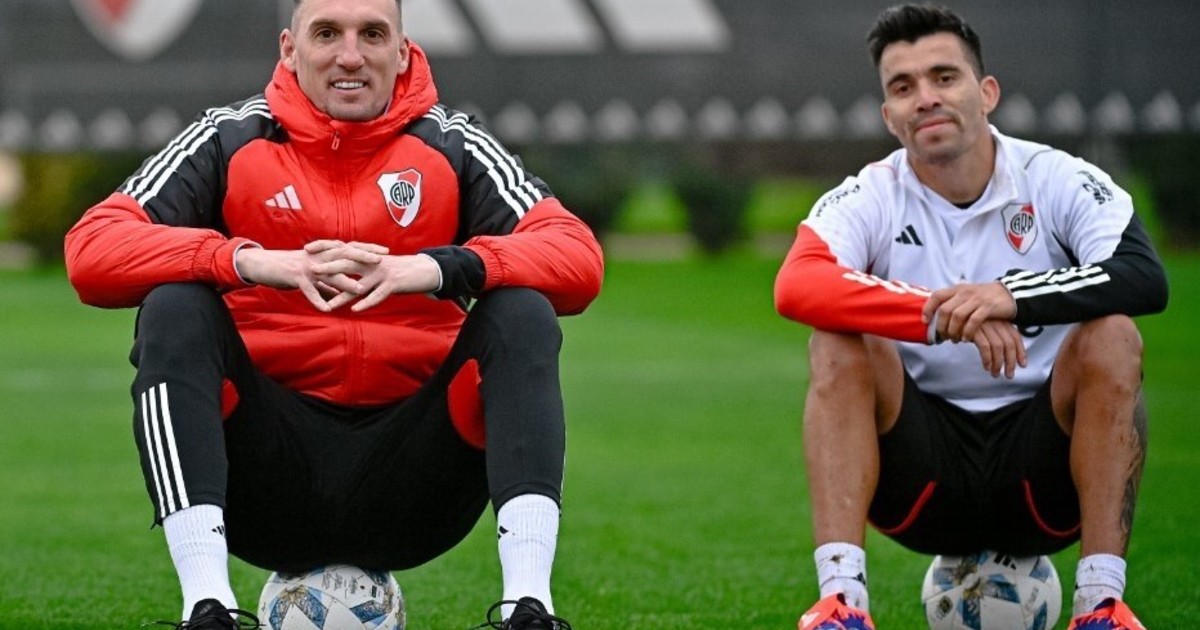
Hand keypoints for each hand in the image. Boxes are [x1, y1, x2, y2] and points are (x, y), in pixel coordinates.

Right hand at [234, 240, 385, 311]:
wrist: (264, 264)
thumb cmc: (290, 269)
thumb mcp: (312, 276)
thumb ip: (327, 285)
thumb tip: (340, 297)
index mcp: (324, 254)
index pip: (350, 249)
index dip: (367, 249)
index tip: (385, 251)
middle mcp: (318, 257)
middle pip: (344, 255)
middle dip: (363, 257)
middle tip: (381, 260)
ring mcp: (308, 266)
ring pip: (330, 273)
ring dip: (345, 282)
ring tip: (361, 289)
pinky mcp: (296, 276)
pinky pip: (309, 290)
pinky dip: (317, 299)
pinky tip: (327, 309)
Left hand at [309, 246, 440, 311]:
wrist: (423, 270)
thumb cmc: (399, 270)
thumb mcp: (377, 265)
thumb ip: (361, 267)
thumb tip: (343, 269)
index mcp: (368, 256)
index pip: (343, 250)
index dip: (326, 248)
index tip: (308, 249)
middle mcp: (373, 262)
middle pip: (348, 264)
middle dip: (329, 267)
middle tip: (312, 270)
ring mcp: (383, 273)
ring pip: (360, 284)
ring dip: (344, 293)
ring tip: (330, 303)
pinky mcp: (393, 284)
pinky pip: (377, 295)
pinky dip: (366, 303)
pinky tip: (355, 310)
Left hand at [922, 281, 1016, 342]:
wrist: (1008, 294)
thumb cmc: (983, 299)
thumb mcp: (966, 296)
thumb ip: (952, 303)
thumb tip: (934, 317)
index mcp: (957, 289)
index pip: (936, 296)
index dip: (928, 309)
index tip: (925, 321)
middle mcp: (965, 292)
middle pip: (945, 310)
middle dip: (941, 326)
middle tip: (943, 337)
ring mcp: (976, 299)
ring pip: (957, 316)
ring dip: (953, 331)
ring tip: (954, 340)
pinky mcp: (988, 307)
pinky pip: (973, 321)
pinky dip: (967, 332)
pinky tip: (966, 339)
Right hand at [968, 319, 1027, 378]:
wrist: (948, 312)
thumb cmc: (965, 322)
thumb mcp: (983, 326)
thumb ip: (993, 335)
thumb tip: (1004, 353)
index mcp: (1000, 320)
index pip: (1016, 337)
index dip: (1021, 352)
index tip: (1022, 365)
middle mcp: (995, 321)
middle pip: (1009, 344)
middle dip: (1010, 362)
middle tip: (1009, 375)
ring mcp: (985, 325)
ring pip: (998, 347)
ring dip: (998, 363)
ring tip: (995, 374)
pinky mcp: (974, 329)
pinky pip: (985, 347)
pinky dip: (987, 359)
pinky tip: (986, 366)